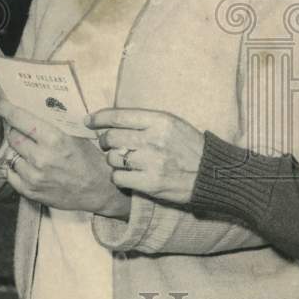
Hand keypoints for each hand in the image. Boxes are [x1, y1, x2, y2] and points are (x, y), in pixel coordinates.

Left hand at [0, 100, 128, 217]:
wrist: (99, 189)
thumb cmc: (90, 159)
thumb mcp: (77, 135)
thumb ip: (54, 125)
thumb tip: (31, 111)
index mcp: (54, 139)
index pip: (21, 119)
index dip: (7, 110)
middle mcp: (41, 158)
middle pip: (13, 136)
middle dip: (14, 130)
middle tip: (20, 128)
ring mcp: (34, 176)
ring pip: (11, 155)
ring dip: (16, 150)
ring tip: (29, 150)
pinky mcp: (30, 191)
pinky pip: (11, 173)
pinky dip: (15, 167)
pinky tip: (27, 164)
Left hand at [86, 108, 203, 206]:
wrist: (209, 173)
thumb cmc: (189, 146)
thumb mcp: (172, 124)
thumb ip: (145, 121)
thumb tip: (112, 121)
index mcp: (160, 120)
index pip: (119, 116)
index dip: (99, 118)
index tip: (88, 121)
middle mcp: (154, 139)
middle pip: (112, 137)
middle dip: (105, 141)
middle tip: (108, 144)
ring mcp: (151, 162)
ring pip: (113, 158)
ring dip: (113, 160)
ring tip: (123, 160)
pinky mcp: (150, 183)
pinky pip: (118, 177)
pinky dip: (118, 176)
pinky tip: (128, 175)